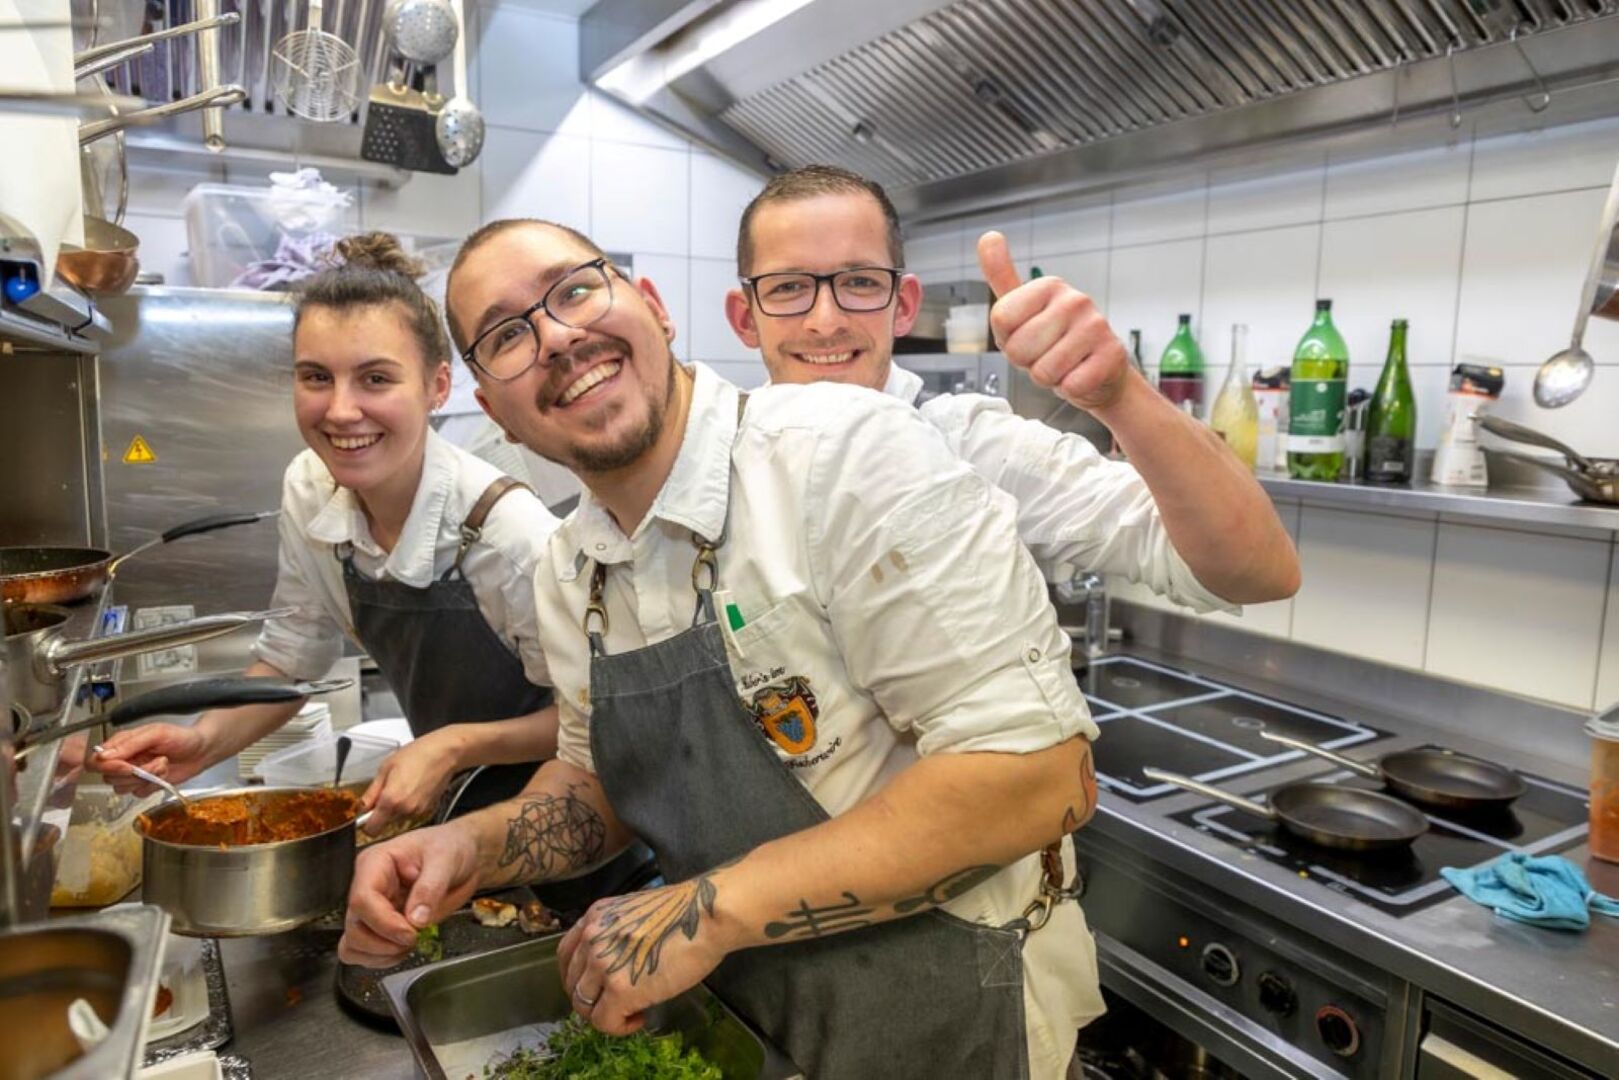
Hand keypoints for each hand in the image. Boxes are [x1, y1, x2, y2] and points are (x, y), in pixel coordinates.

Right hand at [91, 723, 209, 795]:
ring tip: (163, 764)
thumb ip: (129, 744)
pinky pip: (138, 794)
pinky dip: (153, 786)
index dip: (108, 767)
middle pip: (109, 777)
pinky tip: (164, 774)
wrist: (202, 750)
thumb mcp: (156, 733)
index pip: (96, 760)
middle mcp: (124, 759)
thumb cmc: (181, 737)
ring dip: (146, 778)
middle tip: (156, 761)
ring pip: (122, 787)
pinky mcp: (144, 785)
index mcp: (121, 743)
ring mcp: (133, 774)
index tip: (127, 766)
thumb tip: (103, 755)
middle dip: (134, 773)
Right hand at [337, 823, 481, 967]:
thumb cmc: (451, 847)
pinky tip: (402, 949)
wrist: (463, 854)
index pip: (362, 900)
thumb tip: (415, 920)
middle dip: (383, 943)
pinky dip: (380, 959)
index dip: (384, 923)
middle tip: (414, 939)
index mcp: (375, 863)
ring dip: (380, 954)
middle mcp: (366, 886)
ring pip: (352, 944)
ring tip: (410, 943)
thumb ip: (430, 888)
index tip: (411, 933)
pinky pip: (362, 952)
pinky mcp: (379, 925)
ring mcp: (371, 908)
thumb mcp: (446, 858)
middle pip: (354, 927)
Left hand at [358, 730, 463, 834]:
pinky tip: (413, 789)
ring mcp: (418, 812)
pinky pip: (411, 814)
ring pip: (398, 819)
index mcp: (390, 800)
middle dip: (382, 814)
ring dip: (396, 809)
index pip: (371, 830)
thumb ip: (372, 792)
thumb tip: (362, 807)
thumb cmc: (416, 754)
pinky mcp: (428, 810)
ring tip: (402, 788)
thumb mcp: (386, 768)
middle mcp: (405, 810)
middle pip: (385, 825)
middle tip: (386, 793)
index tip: (366, 815)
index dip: (366, 824)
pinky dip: (409, 806)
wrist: (444, 753)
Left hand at [557, 874, 730, 1035]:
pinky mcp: (620, 990)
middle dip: (592, 998)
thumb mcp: (635, 911)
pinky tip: (639, 1018)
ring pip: (583, 1005)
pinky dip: (619, 1027)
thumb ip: (615, 933)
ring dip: (604, 1014)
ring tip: (629, 1012)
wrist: (706, 914)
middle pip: (572, 982)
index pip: (566, 955)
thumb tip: (616, 960)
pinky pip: (604, 1021)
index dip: (579, 977)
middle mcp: (591, 938)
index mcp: (595, 916)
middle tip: (615, 1004)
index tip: (596, 987)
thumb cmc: (685, 911)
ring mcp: (602, 964)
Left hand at [978, 230, 1131, 412]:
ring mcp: (1096, 326)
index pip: (1000, 320)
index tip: (1027, 335)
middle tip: (1046, 354)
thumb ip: (1002, 275)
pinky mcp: (1111, 356)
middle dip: (1027, 362)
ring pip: (1043, 371)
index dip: (1007, 339)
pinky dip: (1070, 388)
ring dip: (1049, 377)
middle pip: (1018, 349)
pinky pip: (1069, 386)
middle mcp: (1075, 300)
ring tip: (1064, 364)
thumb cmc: (1055, 341)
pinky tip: (1081, 374)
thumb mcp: (1023, 309)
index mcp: (1049, 285)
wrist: (1098, 372)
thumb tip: (988, 236)